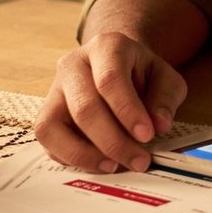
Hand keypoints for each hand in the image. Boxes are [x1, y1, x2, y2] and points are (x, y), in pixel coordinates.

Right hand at [34, 33, 187, 173]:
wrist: (116, 67)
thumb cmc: (142, 73)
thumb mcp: (165, 78)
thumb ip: (166, 98)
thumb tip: (159, 125)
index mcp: (106, 47)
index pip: (110, 79)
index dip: (127, 111)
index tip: (147, 136)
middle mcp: (73, 64)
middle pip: (84, 107)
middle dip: (112, 140)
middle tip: (138, 160)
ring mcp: (53, 90)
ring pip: (53, 127)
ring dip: (85, 154)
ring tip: (114, 166)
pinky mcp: (45, 114)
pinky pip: (48, 142)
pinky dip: (72, 158)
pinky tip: (99, 164)